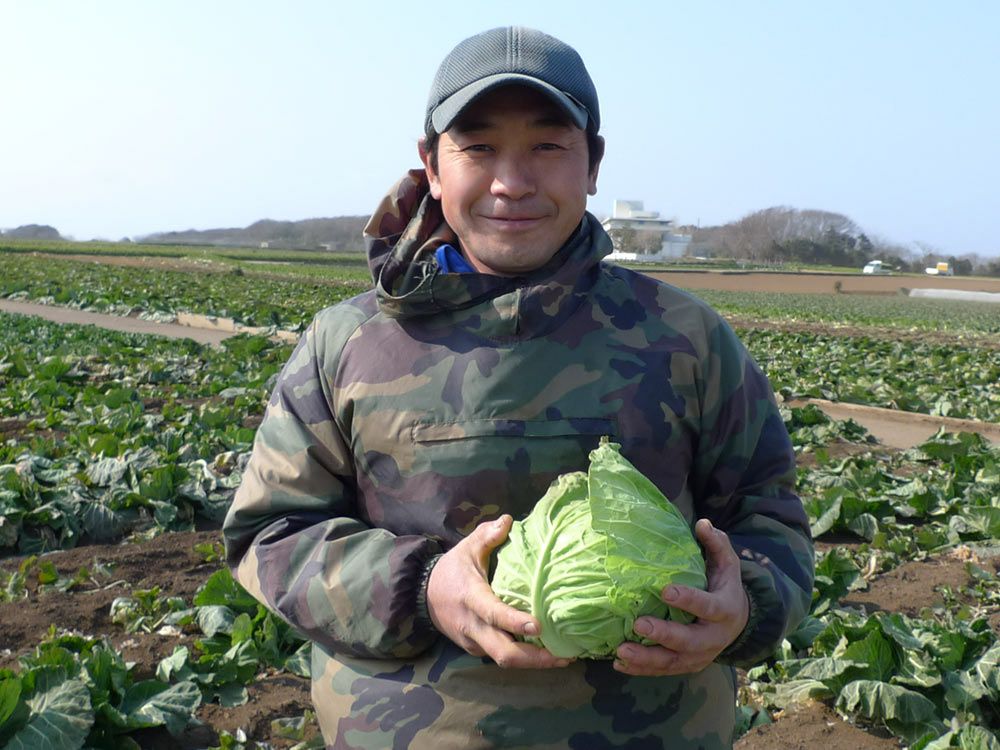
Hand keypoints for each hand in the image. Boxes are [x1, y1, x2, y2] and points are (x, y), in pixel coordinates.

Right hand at [426, 514, 571, 668]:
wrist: (423, 596)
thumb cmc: (451, 570)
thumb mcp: (466, 548)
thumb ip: (486, 535)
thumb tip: (508, 520)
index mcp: (472, 598)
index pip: (493, 614)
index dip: (515, 622)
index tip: (539, 626)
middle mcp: (473, 626)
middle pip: (503, 653)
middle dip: (534, 658)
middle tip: (565, 656)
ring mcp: (474, 642)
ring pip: (504, 660)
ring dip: (534, 663)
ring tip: (564, 659)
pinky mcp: (476, 650)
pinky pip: (500, 657)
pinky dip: (523, 659)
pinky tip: (545, 654)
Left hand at [613, 518, 748, 675]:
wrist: (739, 623)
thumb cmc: (724, 585)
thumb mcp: (727, 563)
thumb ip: (716, 544)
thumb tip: (702, 523)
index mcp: (724, 609)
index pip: (707, 606)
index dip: (688, 600)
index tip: (665, 590)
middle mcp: (713, 637)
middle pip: (689, 640)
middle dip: (664, 634)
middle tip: (638, 624)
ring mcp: (699, 655)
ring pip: (673, 661)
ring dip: (646, 658)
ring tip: (621, 651)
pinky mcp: (686, 665)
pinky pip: (663, 670)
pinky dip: (642, 669)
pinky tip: (619, 663)